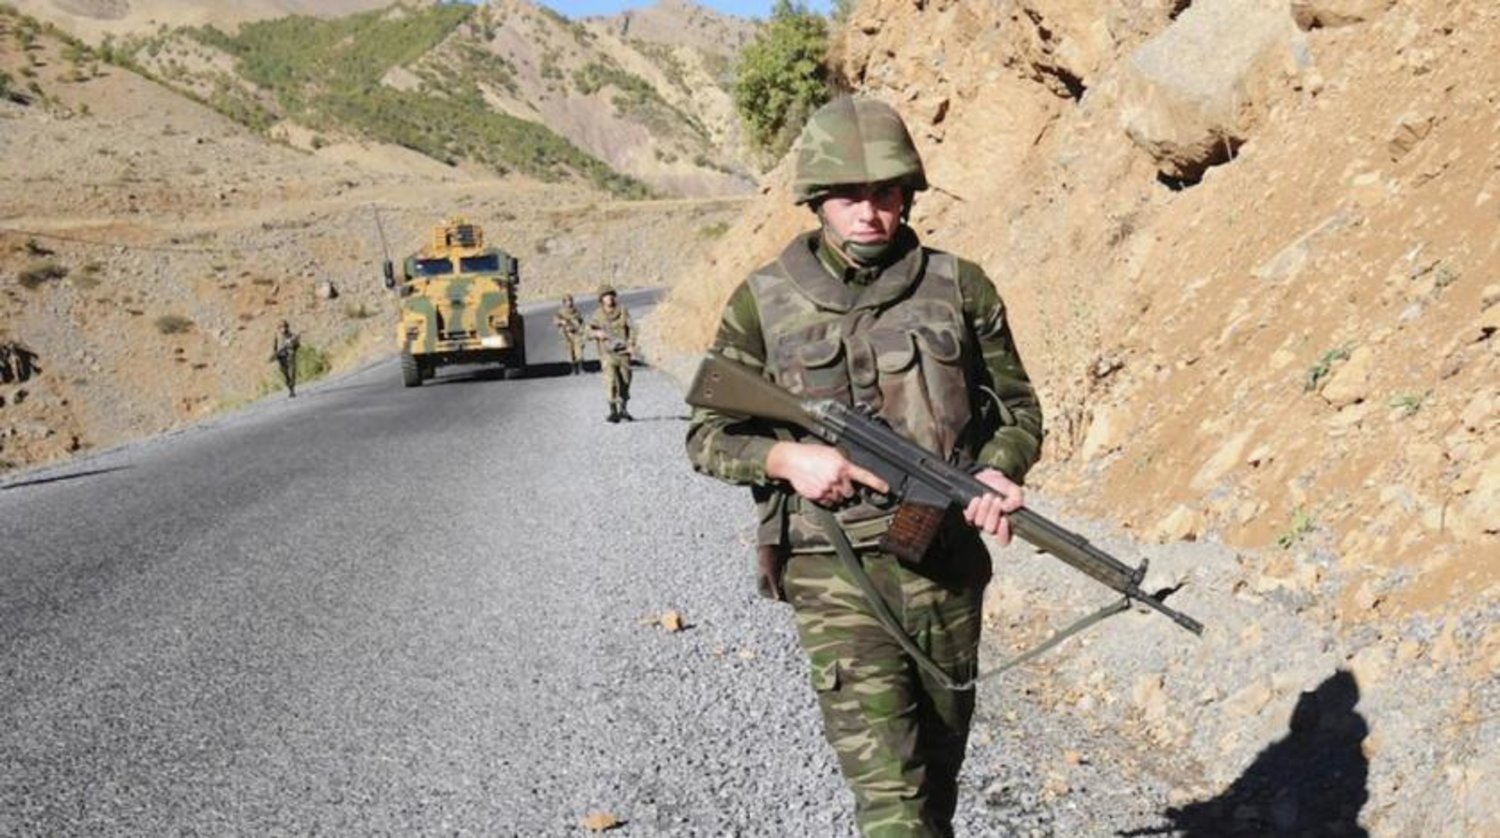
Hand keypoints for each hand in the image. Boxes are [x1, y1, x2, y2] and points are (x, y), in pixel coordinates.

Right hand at [766, 441, 889, 506]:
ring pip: (839, 499)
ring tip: (824, 482)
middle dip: (845, 489)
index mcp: (842, 465)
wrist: (791, 459)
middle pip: (850, 492)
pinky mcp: (818, 496)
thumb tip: (850, 472)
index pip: (864, 475)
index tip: (886, 489)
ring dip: (835, 494)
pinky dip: (825, 498)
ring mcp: (827, 488)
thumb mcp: (831, 453)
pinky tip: (819, 487)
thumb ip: (843, 463)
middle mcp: (837, 477)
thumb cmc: (810, 453)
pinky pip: (828, 503)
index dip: (876, 483)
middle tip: (836, 481)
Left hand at [964, 468, 1023, 544]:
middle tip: (997, 500)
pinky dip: (973, 507)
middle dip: (994, 513)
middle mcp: (993, 525)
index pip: (1004, 540)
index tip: (1004, 519)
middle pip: (991, 530)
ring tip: (988, 496)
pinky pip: (969, 517)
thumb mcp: (1015, 492)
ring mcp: (980, 521)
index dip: (1003, 533)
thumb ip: (1016, 500)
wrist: (989, 477)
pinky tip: (977, 499)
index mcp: (1006, 525)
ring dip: (984, 508)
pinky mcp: (970, 515)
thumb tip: (1006, 508)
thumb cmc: (1003, 487)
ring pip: (980, 523)